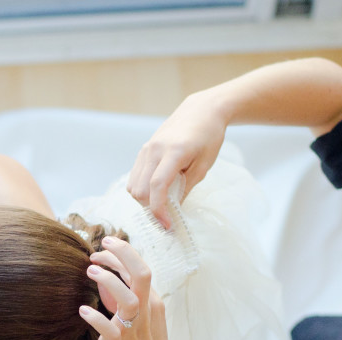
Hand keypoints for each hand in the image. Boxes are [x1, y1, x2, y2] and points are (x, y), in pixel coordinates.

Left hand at [80, 237, 183, 339]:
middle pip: (140, 273)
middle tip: (99, 247)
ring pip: (127, 297)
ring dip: (108, 280)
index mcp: (153, 304)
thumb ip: (127, 302)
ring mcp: (134, 330)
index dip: (122, 253)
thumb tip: (107, 283)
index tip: (103, 247)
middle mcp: (146, 313)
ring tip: (90, 270)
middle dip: (121, 253)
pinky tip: (82, 310)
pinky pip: (107, 328)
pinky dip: (94, 317)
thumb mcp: (143, 325)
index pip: (140, 269)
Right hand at [127, 91, 227, 228]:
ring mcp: (146, 149)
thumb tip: (172, 210)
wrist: (200, 111)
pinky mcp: (143, 150)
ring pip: (133, 185)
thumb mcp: (204, 166)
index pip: (157, 186)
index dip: (159, 210)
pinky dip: (142, 189)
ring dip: (144, 200)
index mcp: (174, 152)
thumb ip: (186, 188)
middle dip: (151, 208)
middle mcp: (154, 149)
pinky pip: (135, 177)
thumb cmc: (208, 137)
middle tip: (167, 217)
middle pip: (140, 189)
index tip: (167, 225)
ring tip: (163, 203)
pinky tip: (157, 191)